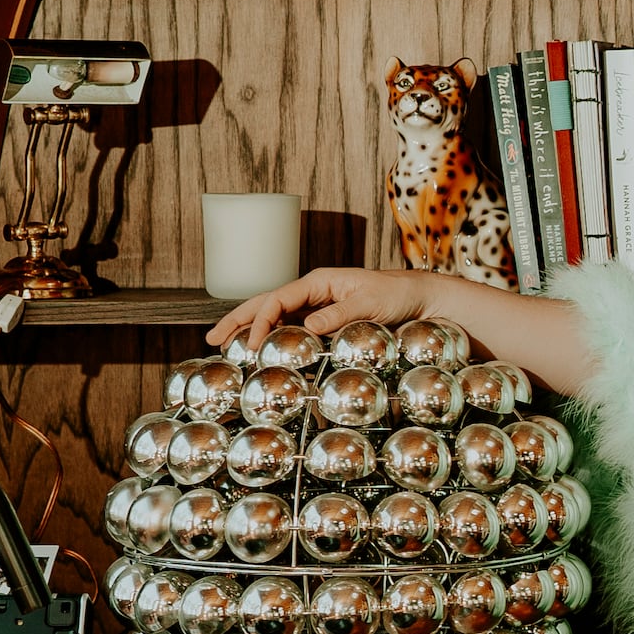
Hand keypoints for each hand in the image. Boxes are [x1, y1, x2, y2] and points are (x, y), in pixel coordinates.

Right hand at [207, 267, 428, 349]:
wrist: (421, 298)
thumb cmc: (398, 295)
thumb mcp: (370, 304)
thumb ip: (339, 314)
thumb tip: (308, 326)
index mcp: (319, 281)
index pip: (278, 298)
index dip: (259, 320)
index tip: (249, 344)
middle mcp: (313, 292)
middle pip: (266, 303)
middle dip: (238, 320)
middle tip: (212, 340)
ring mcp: (317, 307)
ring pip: (275, 317)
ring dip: (250, 330)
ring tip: (225, 346)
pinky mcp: (325, 321)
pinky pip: (292, 329)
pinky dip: (272, 339)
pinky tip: (259, 352)